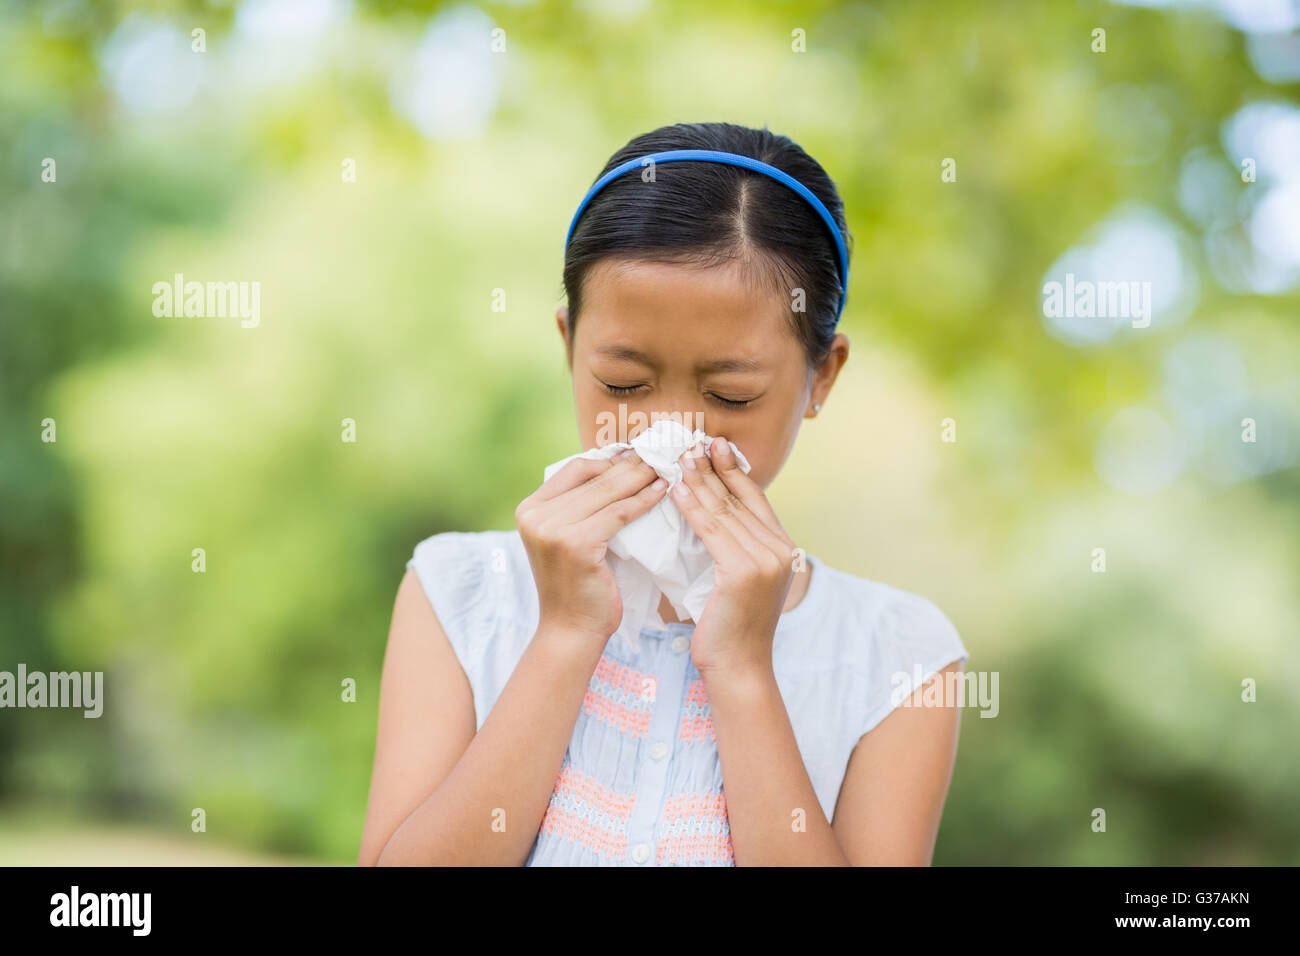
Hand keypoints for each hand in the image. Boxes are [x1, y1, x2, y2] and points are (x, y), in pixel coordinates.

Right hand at [516, 449, 666, 645]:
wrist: (570, 631)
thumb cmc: (577, 587)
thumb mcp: (569, 539)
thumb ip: (581, 507)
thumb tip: (620, 467)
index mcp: (529, 508)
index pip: (575, 468)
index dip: (610, 458)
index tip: (638, 453)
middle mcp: (535, 515)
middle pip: (594, 475)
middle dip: (631, 463)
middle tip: (661, 453)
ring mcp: (552, 529)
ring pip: (609, 491)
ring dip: (642, 477)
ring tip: (666, 468)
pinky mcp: (575, 543)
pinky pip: (620, 513)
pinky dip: (644, 500)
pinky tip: (662, 491)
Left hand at [669, 438, 799, 676]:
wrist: (738, 668)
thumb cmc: (730, 628)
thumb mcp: (738, 580)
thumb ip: (734, 547)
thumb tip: (710, 512)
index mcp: (784, 548)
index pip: (755, 498)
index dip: (733, 470)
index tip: (713, 445)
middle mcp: (782, 549)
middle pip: (740, 498)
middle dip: (712, 468)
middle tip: (690, 443)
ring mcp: (767, 560)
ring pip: (725, 510)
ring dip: (699, 480)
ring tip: (679, 459)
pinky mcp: (745, 571)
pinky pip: (712, 530)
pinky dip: (693, 508)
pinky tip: (676, 491)